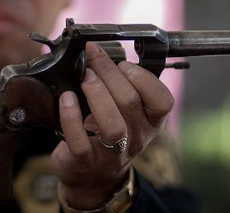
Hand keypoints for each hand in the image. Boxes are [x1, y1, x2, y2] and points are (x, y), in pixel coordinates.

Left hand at [51, 42, 174, 209]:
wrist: (90, 176)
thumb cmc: (106, 133)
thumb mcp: (124, 112)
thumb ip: (121, 86)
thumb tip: (100, 53)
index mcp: (151, 122)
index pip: (163, 100)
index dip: (143, 77)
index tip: (122, 63)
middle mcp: (137, 138)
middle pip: (130, 101)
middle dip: (109, 72)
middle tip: (93, 58)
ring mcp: (113, 153)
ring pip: (112, 123)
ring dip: (96, 93)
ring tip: (85, 77)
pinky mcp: (86, 161)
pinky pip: (80, 140)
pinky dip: (70, 116)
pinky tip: (66, 99)